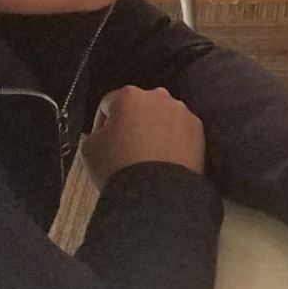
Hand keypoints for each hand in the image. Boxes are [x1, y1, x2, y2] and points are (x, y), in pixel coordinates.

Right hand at [80, 86, 204, 187]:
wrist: (156, 193)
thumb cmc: (117, 166)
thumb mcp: (89, 149)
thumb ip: (95, 133)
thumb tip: (106, 133)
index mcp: (129, 95)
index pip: (109, 104)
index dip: (102, 124)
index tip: (103, 141)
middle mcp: (158, 97)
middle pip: (139, 107)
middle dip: (132, 123)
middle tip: (126, 148)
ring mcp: (182, 113)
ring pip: (163, 118)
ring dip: (155, 131)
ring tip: (149, 157)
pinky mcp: (198, 131)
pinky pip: (180, 133)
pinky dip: (174, 142)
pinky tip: (166, 161)